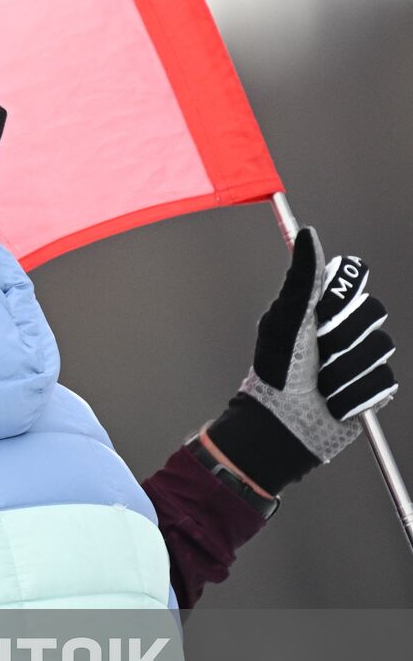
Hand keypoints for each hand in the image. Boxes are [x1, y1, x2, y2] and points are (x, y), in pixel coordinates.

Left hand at [206, 226, 397, 493]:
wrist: (282, 427)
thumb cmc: (276, 372)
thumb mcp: (286, 321)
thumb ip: (303, 278)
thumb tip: (309, 233)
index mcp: (318, 306)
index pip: (353, 278)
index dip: (343, 296)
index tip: (321, 313)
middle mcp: (341, 327)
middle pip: (374, 312)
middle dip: (341, 338)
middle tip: (314, 356)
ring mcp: (358, 357)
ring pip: (381, 349)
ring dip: (345, 372)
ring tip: (320, 384)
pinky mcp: (371, 387)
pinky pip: (384, 381)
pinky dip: (355, 395)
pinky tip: (334, 403)